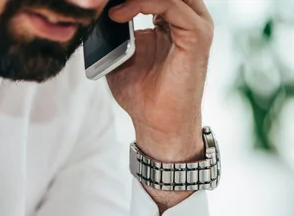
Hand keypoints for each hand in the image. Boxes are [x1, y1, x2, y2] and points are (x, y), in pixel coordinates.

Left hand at [107, 0, 214, 210]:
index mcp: (170, 19)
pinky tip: (119, 15)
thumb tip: (96, 13)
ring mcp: (195, 25)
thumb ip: (112, 32)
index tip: (98, 1)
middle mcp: (186, 18)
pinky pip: (171, 5)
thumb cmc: (141, 95)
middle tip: (103, 1)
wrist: (157, 124)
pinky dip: (141, 4)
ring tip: (108, 7)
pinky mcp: (197, 36)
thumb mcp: (119, 56)